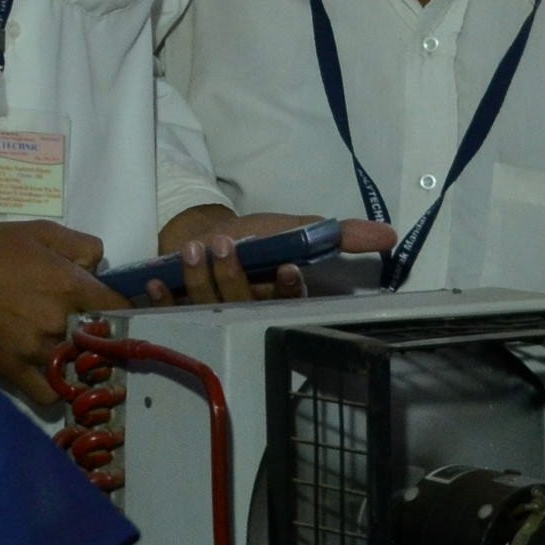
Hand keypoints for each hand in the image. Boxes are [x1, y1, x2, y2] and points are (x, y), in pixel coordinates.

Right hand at [0, 213, 123, 405]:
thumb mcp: (42, 231)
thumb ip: (82, 245)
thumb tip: (101, 267)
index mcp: (69, 285)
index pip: (118, 308)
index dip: (125, 313)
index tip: (123, 316)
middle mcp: (58, 321)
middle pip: (103, 342)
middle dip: (105, 340)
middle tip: (100, 337)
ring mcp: (35, 350)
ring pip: (79, 370)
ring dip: (82, 365)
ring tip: (79, 358)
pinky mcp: (13, 370)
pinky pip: (48, 394)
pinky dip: (57, 389)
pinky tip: (56, 377)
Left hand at [142, 209, 397, 304]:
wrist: (204, 236)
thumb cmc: (255, 238)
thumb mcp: (297, 229)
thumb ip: (339, 233)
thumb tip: (389, 235)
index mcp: (277, 299)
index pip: (288, 301)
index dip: (286, 289)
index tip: (286, 269)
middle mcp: (245, 313)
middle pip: (242, 304)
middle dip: (233, 277)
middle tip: (224, 245)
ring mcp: (210, 315)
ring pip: (208, 307)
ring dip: (201, 281)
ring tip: (195, 250)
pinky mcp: (177, 312)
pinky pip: (169, 313)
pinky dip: (161, 298)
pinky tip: (155, 281)